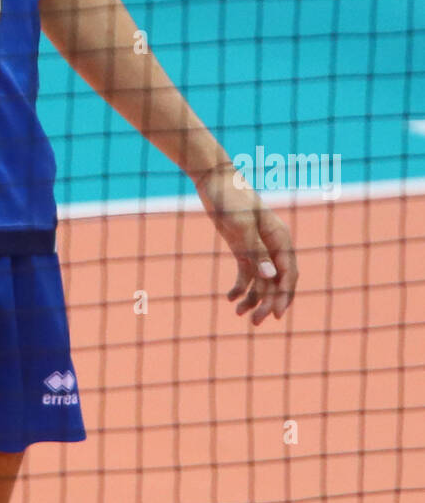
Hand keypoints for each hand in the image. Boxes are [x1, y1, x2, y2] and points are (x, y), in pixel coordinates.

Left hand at [195, 166, 297, 325]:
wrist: (214, 180)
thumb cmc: (231, 198)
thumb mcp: (242, 225)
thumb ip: (256, 251)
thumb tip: (271, 277)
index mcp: (280, 238)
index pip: (289, 273)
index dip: (284, 295)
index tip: (276, 313)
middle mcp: (272, 245)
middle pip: (276, 280)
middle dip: (268, 302)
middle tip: (256, 322)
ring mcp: (257, 247)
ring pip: (261, 280)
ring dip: (253, 298)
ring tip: (239, 314)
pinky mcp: (242, 248)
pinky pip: (246, 273)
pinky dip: (240, 286)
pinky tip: (230, 298)